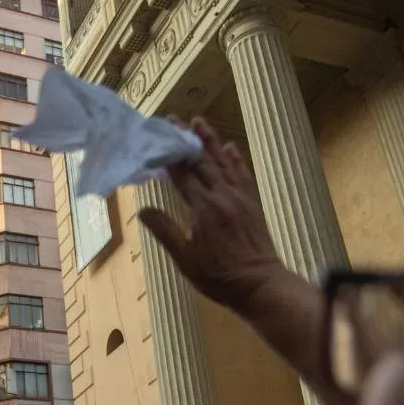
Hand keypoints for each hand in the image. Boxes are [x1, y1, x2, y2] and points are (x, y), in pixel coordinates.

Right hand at [139, 117, 284, 310]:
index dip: (169, 155)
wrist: (260, 285)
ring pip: (223, 162)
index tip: (157, 138)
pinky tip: (230, 148)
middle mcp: (222, 196)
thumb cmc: (219, 277)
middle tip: (173, 119)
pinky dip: (235, 160)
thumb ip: (165, 232)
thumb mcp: (185, 260)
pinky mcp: (251, 203)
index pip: (182, 175)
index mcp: (203, 209)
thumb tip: (143, 210)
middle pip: (202, 161)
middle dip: (186, 139)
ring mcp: (239, 198)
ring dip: (210, 141)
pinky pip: (242, 175)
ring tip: (199, 121)